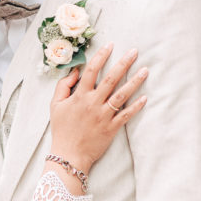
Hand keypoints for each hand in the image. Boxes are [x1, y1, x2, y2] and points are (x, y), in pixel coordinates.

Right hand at [49, 44, 147, 172]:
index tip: (111, 45)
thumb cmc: (61, 130)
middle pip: (111, 79)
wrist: (68, 155)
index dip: (101, 56)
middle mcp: (93, 103)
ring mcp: (103, 116)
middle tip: (135, 51)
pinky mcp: (111, 128)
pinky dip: (136, 106)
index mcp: (79, 96)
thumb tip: (75, 71)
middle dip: (124, 63)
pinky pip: (126, 115)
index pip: (91, 70)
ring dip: (134, 81)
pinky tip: (145, 97)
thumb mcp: (55, 105)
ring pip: (121, 95)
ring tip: (145, 70)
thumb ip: (63, 86)